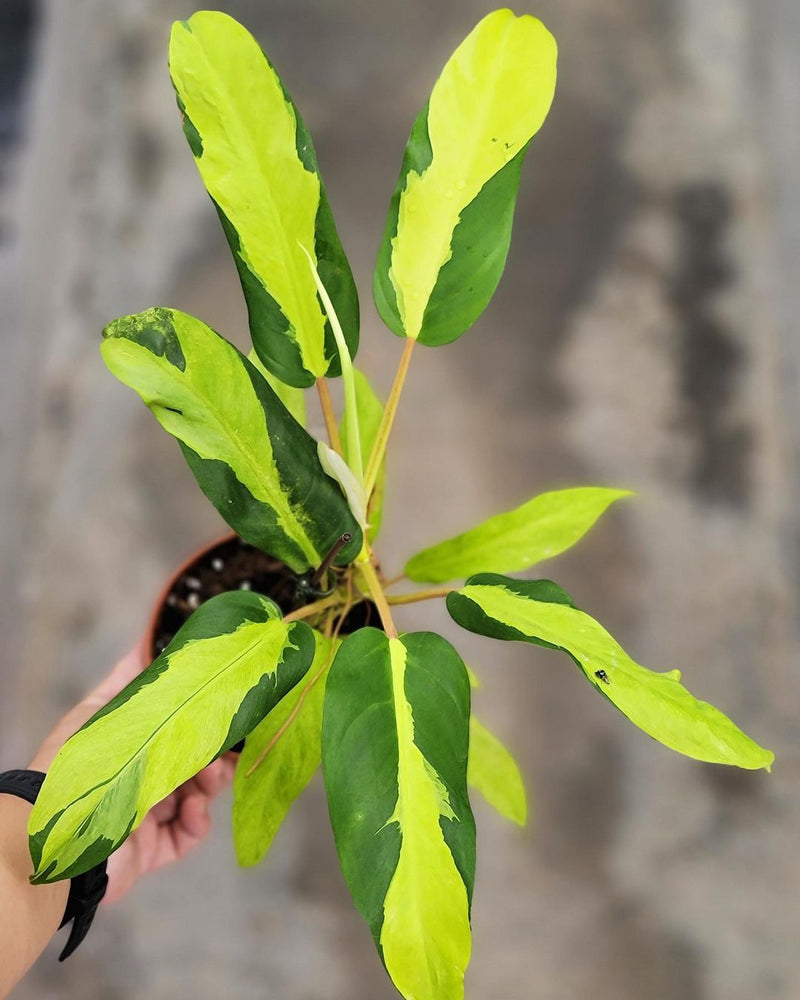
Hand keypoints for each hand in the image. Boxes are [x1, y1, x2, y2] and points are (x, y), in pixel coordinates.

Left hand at [28, 646, 236, 902]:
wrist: (57, 837)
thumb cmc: (73, 767)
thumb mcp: (99, 713)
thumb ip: (128, 683)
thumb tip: (146, 640)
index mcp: (128, 744)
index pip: (171, 724)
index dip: (197, 714)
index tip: (219, 701)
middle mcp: (139, 776)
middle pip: (191, 758)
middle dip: (213, 750)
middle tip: (227, 744)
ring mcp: (148, 813)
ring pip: (198, 792)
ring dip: (211, 781)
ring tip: (210, 776)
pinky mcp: (154, 846)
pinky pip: (190, 831)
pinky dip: (198, 819)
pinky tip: (194, 808)